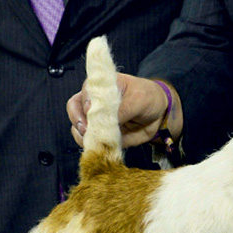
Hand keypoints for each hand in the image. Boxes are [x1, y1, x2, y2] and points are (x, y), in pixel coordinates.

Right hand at [67, 73, 182, 148]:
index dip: (86, 103)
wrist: (159, 115)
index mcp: (101, 86)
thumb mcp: (138, 99)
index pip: (85, 92)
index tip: (91, 112)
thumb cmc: (147, 97)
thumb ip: (122, 108)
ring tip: (94, 140)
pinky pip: (89, 141)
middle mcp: (94, 101)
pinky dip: (92, 146)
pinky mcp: (101, 134)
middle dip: (78, 120)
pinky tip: (100, 146)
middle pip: (74, 109)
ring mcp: (96, 119)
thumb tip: (105, 120)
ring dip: (82, 136)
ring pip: (78, 128)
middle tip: (87, 130)